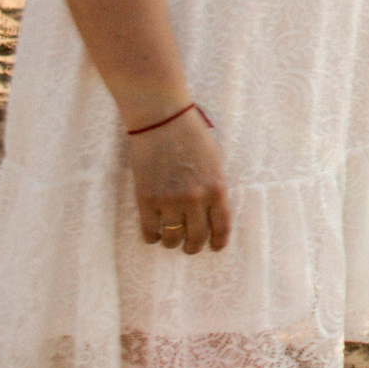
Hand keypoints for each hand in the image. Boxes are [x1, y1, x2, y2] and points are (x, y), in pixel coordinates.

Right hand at [129, 111, 230, 253]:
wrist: (163, 120)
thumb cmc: (191, 135)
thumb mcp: (215, 161)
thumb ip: (214, 186)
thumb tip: (212, 211)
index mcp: (217, 188)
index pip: (221, 227)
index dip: (218, 242)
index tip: (214, 247)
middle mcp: (196, 199)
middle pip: (196, 238)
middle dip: (193, 246)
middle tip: (189, 246)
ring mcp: (170, 200)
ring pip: (172, 239)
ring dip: (172, 243)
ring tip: (170, 238)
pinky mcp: (147, 199)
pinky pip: (150, 231)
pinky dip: (152, 237)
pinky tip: (154, 233)